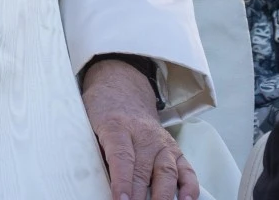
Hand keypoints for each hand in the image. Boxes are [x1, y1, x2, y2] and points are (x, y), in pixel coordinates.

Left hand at [81, 60, 196, 199]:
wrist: (122, 90)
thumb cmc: (102, 111)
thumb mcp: (89, 124)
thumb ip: (94, 151)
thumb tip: (95, 182)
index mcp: (117, 126)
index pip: (122, 157)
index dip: (121, 181)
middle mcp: (144, 135)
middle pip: (143, 170)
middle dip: (140, 196)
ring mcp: (162, 142)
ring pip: (166, 173)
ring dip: (163, 196)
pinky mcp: (174, 149)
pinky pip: (186, 170)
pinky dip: (189, 187)